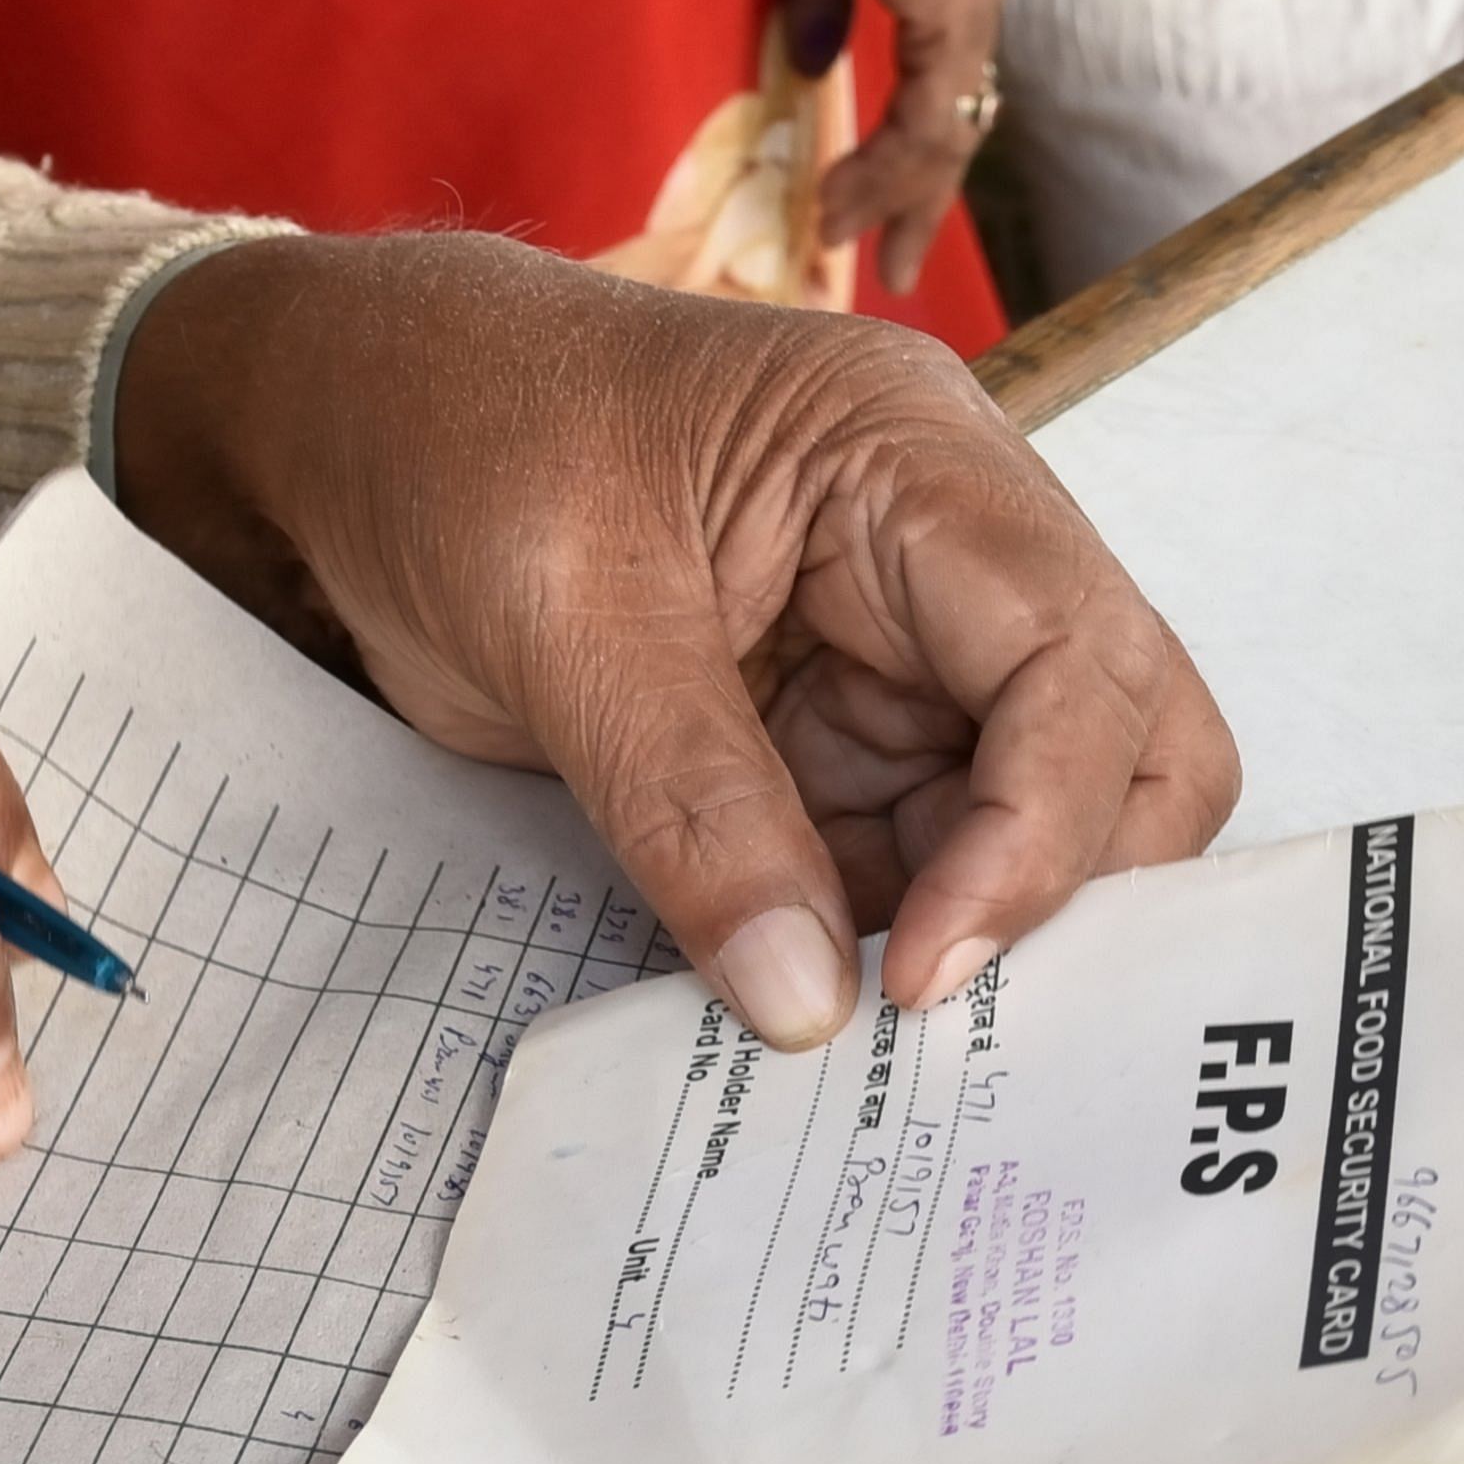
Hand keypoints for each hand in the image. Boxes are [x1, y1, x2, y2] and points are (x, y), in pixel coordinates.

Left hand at [111, 232, 1238, 1051]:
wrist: (339, 422)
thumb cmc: (451, 436)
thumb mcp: (561, 619)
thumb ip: (693, 810)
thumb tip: (808, 1007)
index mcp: (916, 462)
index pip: (1081, 665)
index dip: (1041, 834)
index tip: (931, 973)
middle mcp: (950, 553)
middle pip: (1125, 745)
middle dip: (1061, 889)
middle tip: (946, 1023)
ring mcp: (898, 648)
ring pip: (1023, 827)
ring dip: (954, 935)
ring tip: (851, 1041)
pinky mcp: (832, 732)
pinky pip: (903, 860)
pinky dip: (868, 942)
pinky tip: (802, 1009)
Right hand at [766, 0, 1007, 298]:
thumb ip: (819, 0)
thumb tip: (820, 67)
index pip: (939, 93)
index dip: (909, 160)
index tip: (869, 212)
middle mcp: (968, 0)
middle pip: (954, 127)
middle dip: (919, 203)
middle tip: (890, 266)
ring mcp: (966, 7)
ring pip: (944, 134)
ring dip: (895, 199)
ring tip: (849, 245)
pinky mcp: (948, 12)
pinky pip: (924, 116)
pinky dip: (886, 169)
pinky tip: (848, 203)